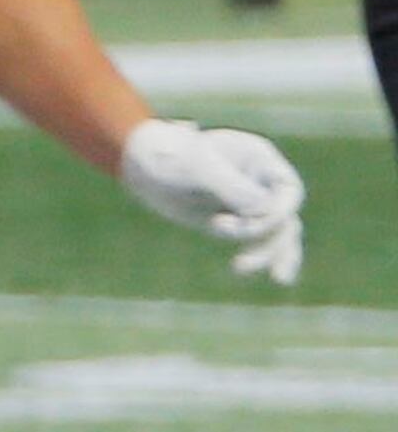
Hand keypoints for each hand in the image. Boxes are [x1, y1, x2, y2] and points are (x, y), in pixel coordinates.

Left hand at [119, 117, 305, 284]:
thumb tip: (263, 212)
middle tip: (239, 251)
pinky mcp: (235, 221)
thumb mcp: (199, 167)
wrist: (144, 167)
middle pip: (284, 216)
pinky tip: (261, 273)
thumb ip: (232, 187)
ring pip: (276, 233)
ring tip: (239, 267)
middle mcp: (261, 181)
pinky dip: (262, 256)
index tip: (254, 222)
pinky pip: (258, 241)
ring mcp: (249, 203)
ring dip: (266, 254)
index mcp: (258, 159)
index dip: (280, 210)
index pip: (288, 189)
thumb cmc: (171, 157)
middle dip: (271, 239)